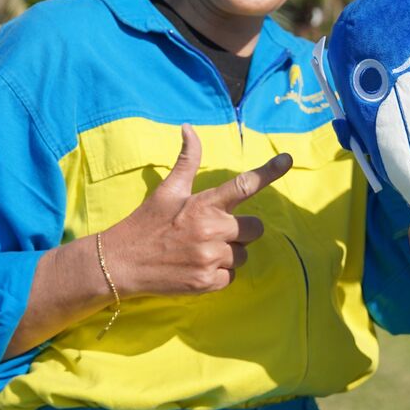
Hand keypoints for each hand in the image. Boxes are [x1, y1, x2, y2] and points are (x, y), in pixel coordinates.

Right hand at [105, 124, 291, 296]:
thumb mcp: (167, 190)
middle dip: (240, 230)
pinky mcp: (207, 282)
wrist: (121, 263)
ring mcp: (210, 258)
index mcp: (204, 204)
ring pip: (243, 255)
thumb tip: (189, 128)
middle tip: (213, 231)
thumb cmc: (147, 223)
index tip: (288, 160)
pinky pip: (231, 277)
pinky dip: (219, 274)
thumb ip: (187, 161)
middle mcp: (211, 230)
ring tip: (200, 250)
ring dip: (229, 253)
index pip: (244, 185)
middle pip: (255, 229)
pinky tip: (197, 266)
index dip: (269, 172)